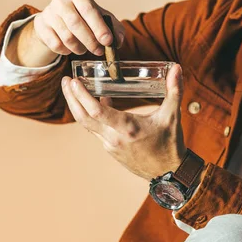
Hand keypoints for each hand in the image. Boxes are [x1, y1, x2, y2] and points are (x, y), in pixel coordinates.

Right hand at [33, 0, 125, 56]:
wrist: (57, 22)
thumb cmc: (84, 19)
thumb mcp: (101, 20)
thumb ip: (114, 29)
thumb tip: (118, 41)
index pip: (89, 10)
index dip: (99, 27)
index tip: (108, 41)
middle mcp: (60, 0)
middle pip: (76, 24)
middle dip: (90, 41)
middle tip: (99, 51)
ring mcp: (48, 12)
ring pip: (66, 36)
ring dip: (79, 48)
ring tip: (84, 50)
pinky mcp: (40, 26)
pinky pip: (55, 44)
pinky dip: (66, 51)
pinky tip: (70, 49)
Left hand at [61, 64, 186, 180]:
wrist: (168, 173)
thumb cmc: (170, 144)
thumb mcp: (172, 116)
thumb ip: (174, 90)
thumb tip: (176, 68)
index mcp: (127, 129)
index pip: (97, 112)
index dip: (82, 96)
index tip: (74, 82)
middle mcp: (114, 138)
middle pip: (83, 118)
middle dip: (72, 98)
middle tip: (65, 81)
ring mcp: (110, 145)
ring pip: (87, 125)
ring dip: (78, 106)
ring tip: (73, 88)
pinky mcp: (110, 149)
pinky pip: (96, 130)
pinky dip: (93, 115)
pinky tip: (98, 101)